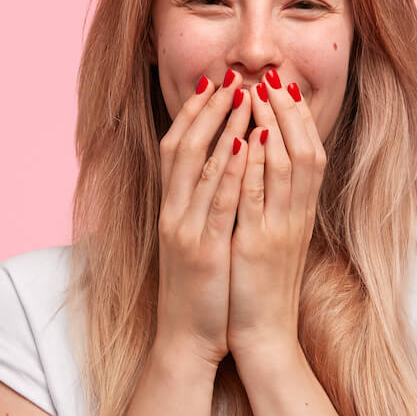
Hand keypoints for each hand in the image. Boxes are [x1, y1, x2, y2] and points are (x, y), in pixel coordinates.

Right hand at [155, 71, 251, 368]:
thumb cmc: (201, 291)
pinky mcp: (203, 252)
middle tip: (229, 75)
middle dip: (207, 108)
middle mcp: (174, 213)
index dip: (195, 112)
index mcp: (173, 210)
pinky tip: (243, 146)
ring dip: (222, 128)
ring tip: (243, 95)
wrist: (187, 340)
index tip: (216, 82)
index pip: (178, 148)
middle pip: (184, 147)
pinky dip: (228, 172)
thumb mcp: (198, 241)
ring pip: (200, 168)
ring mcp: (185, 231)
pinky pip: (217, 203)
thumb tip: (223, 171)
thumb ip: (205, 207)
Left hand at [227, 69, 326, 363]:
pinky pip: (261, 197)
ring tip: (259, 93)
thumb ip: (274, 205)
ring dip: (274, 127)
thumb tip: (267, 169)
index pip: (309, 153)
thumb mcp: (273, 239)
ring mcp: (281, 229)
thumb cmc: (263, 287)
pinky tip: (248, 139)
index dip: (298, 118)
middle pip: (305, 150)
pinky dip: (257, 166)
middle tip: (274, 76)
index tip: (285, 86)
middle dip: (289, 111)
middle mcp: (297, 216)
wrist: (264, 335)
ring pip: (287, 167)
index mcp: (300, 214)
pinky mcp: (260, 245)